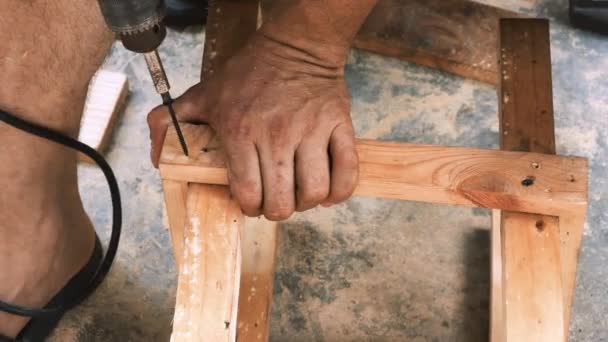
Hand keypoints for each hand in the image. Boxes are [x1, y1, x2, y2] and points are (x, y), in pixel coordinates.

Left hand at [148, 34, 358, 220]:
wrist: (296, 46)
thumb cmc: (247, 74)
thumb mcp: (201, 94)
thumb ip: (169, 124)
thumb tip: (155, 159)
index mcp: (240, 132)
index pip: (247, 194)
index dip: (249, 207)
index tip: (251, 200)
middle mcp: (277, 135)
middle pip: (282, 203)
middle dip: (276, 210)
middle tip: (275, 199)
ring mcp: (312, 132)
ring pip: (314, 192)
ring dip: (306, 203)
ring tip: (299, 193)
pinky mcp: (339, 127)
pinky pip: (347, 173)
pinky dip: (340, 192)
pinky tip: (327, 191)